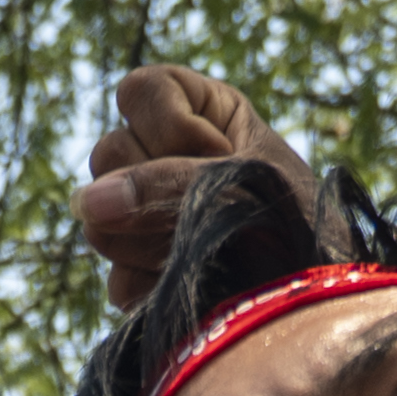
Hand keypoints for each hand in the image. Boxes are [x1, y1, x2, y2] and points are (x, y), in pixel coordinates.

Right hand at [80, 67, 300, 305]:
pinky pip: (116, 278)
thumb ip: (163, 183)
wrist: (312, 301)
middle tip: (211, 213)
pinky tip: (191, 285)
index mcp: (199, 111)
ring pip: (99, 222)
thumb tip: (84, 203)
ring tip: (203, 252)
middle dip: (156, 193)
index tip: (216, 157)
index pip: (138, 93)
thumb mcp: (237, 184)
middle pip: (107, 158)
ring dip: (151, 245)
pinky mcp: (144, 274)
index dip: (168, 128)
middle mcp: (166, 159)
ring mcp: (148, 218)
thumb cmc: (296, 224)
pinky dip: (152, 288)